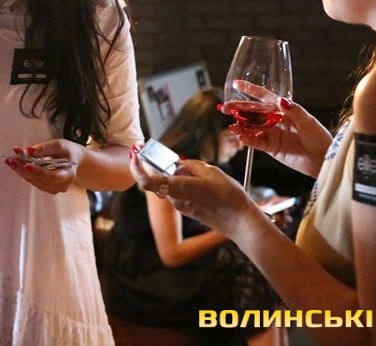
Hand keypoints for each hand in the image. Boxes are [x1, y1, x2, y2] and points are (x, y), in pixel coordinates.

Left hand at [3, 140, 79, 194]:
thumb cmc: (68, 152)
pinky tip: (14, 163)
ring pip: (33, 180)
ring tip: (9, 160)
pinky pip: (31, 180)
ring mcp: (52, 188)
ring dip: (20, 170)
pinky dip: (22, 171)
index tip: (26, 165)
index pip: (52, 176)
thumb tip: (28, 150)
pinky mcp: (45, 187)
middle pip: (39, 179)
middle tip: (11, 159)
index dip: (38, 172)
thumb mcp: (60, 145)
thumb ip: (45, 148)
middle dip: (23, 169)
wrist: (74, 160)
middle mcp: (60, 186)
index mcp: (68, 175)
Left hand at [129, 148, 263, 238]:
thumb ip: (190, 166)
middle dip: (158, 166)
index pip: (147, 181)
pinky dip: (183, 183)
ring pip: (171, 185)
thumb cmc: (228, 196)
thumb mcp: (211, 171)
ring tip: (197, 170)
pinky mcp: (189, 210)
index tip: (135, 156)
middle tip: (161, 154)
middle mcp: (176, 199)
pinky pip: (179, 192)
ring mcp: (182, 206)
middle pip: (159, 180)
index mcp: (179, 188)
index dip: (137, 169)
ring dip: (175, 175)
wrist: (240, 222)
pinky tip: (201, 179)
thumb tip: (179, 164)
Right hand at [223, 82, 331, 178]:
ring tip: (232, 127)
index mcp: (283, 109)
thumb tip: (280, 100)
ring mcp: (272, 133)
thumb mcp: (308, 121)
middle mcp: (275, 120)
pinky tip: (241, 137)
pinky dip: (248, 140)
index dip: (250, 89)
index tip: (236, 83)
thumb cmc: (319, 136)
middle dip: (238, 109)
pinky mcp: (271, 147)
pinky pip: (256, 142)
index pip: (263, 96)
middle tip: (223, 108)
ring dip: (241, 126)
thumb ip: (294, 111)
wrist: (323, 158)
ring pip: (252, 128)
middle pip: (253, 112)